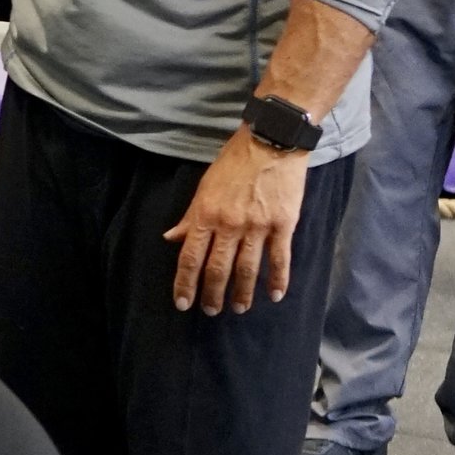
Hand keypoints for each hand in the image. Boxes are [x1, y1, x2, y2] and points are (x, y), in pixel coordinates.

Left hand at [165, 131, 307, 314]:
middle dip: (212, 294)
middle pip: (218, 268)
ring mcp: (258, 226)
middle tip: (211, 312)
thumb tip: (171, 238)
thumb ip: (190, 217)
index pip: (190, 257)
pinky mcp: (283, 224)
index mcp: (206, 215)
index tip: (183, 303)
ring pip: (247, 269)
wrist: (271, 142)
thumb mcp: (204, 187)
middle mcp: (230, 224)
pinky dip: (278, 280)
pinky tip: (274, 296)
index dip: (185, 283)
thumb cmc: (234, 163)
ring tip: (239, 309)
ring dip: (242, 293)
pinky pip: (280, 258)